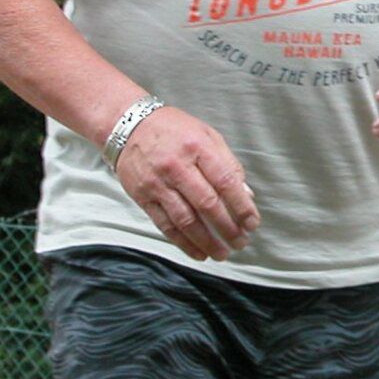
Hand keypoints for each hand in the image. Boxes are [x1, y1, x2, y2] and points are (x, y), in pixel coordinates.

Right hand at [114, 106, 259, 261]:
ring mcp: (157, 184)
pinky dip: (183, 242)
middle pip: (207, 204)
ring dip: (206, 241)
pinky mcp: (143, 197)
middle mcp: (177, 167)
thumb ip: (228, 164)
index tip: (252, 223)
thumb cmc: (174, 129)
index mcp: (198, 148)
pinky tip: (198, 252)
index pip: (225, 182)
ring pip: (185, 220)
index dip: (242, 206)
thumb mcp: (207, 135)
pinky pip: (165, 225)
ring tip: (222, 253)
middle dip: (227, 228)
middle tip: (241, 243)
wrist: (127, 124)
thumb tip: (246, 194)